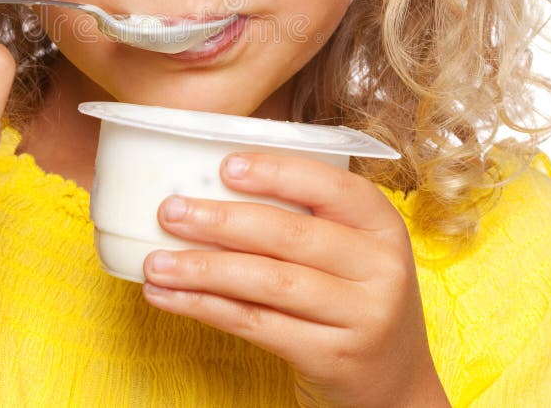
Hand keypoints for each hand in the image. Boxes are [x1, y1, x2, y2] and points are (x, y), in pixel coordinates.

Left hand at [142, 153, 448, 407]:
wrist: (394, 384)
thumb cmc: (353, 296)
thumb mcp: (351, 250)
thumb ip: (305, 216)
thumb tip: (214, 182)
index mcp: (382, 225)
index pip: (330, 186)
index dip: (276, 172)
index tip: (224, 167)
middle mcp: (380, 268)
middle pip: (290, 235)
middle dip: (222, 221)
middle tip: (170, 211)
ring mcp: (362, 317)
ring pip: (267, 282)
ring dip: (203, 269)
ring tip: (156, 262)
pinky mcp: (333, 358)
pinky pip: (257, 325)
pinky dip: (206, 308)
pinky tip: (170, 297)